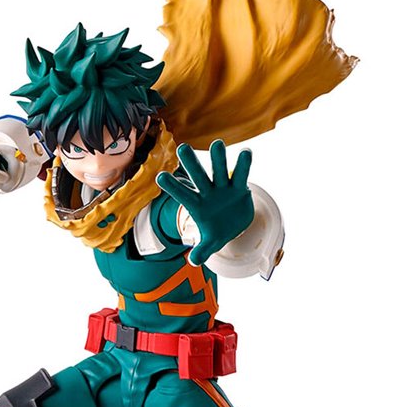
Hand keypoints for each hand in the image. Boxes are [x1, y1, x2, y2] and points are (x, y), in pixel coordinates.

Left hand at [157, 140, 253, 265]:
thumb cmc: (217, 231)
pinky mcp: (239, 187)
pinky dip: (243, 165)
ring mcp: (223, 188)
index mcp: (197, 205)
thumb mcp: (211, 243)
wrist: (234, 223)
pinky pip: (241, 175)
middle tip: (182, 148)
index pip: (183, 195)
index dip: (173, 187)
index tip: (160, 177)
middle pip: (198, 177)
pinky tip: (246, 153)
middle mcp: (208, 192)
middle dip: (191, 163)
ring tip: (217, 144)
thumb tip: (194, 262)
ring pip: (219, 171)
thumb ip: (202, 251)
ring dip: (218, 158)